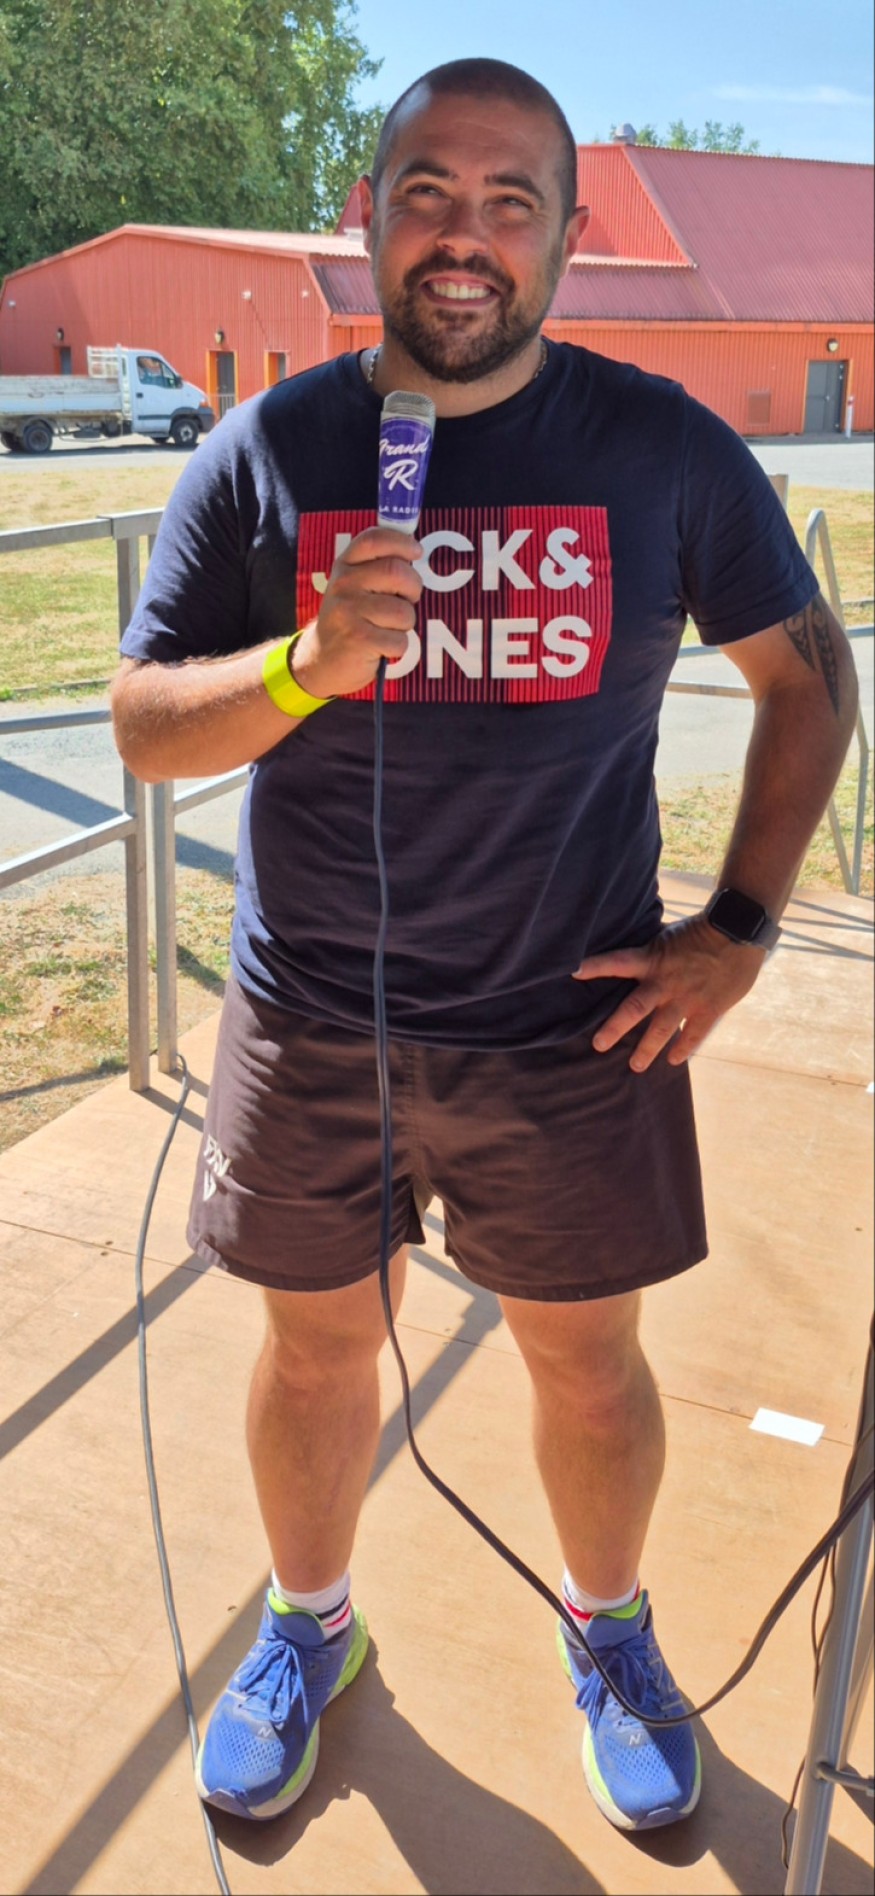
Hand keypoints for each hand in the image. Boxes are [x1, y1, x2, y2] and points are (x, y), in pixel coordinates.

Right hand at [291, 527, 422, 698]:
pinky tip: (380, 646)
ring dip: (405, 623)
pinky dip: (398, 647)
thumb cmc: (351, 619)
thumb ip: (379, 566)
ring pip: (403, 611)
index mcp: (345, 566)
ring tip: (388, 627)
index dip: (401, 542)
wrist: (322, 659)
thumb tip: (413, 550)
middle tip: (408, 599)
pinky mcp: (358, 639)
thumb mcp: (355, 586)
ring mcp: (349, 611)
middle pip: (396, 572)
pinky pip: (400, 640)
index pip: (374, 540)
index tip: (417, 552)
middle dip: (413, 588)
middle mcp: (343, 584)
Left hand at [572, 913, 767, 1070]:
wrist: (738, 930)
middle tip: (598, 1045)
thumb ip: (653, 951)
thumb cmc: (702, 929)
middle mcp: (664, 982)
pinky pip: (693, 1034)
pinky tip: (674, 1060)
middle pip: (633, 1009)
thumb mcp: (669, 935)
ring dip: (647, 1050)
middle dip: (614, 1029)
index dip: (595, 966)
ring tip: (635, 1066)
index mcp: (652, 959)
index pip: (616, 962)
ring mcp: (686, 998)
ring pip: (661, 1030)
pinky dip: (684, 1048)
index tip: (573, 972)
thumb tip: (636, 956)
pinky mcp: (709, 1008)